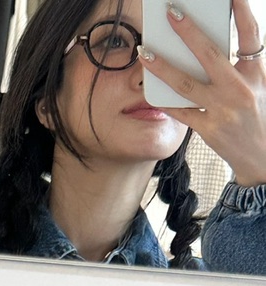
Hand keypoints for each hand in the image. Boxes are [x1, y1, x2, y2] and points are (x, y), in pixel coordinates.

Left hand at [138, 0, 265, 185]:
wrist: (263, 156)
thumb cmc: (259, 114)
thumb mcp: (260, 84)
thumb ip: (242, 63)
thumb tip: (218, 40)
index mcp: (257, 74)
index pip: (250, 35)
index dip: (241, 11)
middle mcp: (240, 90)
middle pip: (210, 55)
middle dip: (189, 32)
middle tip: (171, 13)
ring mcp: (223, 111)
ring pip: (187, 84)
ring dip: (163, 67)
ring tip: (145, 53)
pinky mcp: (209, 130)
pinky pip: (181, 112)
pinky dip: (164, 100)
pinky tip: (149, 88)